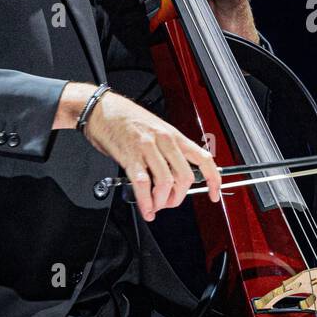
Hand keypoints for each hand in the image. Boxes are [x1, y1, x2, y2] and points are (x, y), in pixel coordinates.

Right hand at [82, 90, 221, 219]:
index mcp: (174, 135)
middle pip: (185, 177)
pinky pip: (143, 184)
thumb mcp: (157, 130)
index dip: (214, 180)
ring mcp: (147, 148)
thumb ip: (169, 151)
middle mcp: (165, 141)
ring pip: (166, 183)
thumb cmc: (127, 119)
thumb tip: (178, 176)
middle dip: (179, 197)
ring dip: (162, 201)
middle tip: (170, 203)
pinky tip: (146, 208)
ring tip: (155, 206)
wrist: (102, 108)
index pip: (204, 159)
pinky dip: (146, 202)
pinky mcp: (130, 156)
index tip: (214, 194)